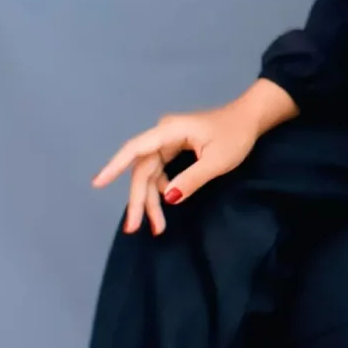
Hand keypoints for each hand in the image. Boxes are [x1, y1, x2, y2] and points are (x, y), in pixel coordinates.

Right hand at [91, 95, 268, 236]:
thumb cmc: (236, 135)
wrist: (250, 119)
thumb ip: (192, 179)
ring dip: (150, 200)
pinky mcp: (173, 150)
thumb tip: (167, 198)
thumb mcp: (218, 161)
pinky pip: (159, 173)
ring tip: (155, 227)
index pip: (135, 149)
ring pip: (150, 174)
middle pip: (142, 169)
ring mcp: (167, 142)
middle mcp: (163, 135)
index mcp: (170, 131)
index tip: (98, 183)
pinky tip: (163, 208)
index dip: (114, 166)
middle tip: (134, 227)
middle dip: (139, 199)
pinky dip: (160, 191)